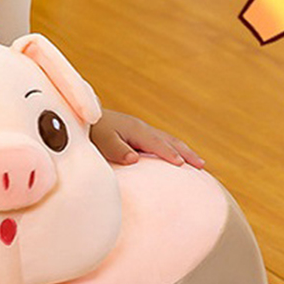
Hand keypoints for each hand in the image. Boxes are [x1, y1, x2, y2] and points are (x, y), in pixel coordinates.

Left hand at [90, 109, 204, 167]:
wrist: (81, 118)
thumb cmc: (92, 132)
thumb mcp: (102, 141)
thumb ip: (117, 150)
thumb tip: (134, 159)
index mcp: (136, 130)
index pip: (158, 144)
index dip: (170, 154)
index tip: (183, 165)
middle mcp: (143, 129)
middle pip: (170, 141)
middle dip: (187, 153)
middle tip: (202, 165)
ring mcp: (141, 131)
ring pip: (169, 141)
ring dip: (184, 151)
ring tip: (198, 164)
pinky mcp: (137, 135)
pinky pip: (161, 142)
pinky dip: (173, 149)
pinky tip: (176, 158)